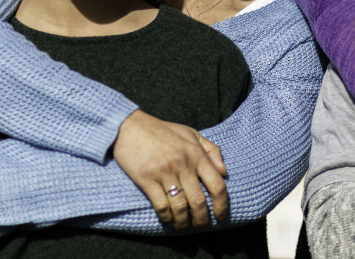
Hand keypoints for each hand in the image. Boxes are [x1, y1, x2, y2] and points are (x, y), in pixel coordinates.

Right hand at [113, 109, 227, 229]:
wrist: (130, 126)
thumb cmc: (163, 131)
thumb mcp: (191, 133)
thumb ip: (211, 150)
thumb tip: (224, 172)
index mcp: (196, 153)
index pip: (217, 184)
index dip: (222, 205)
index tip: (221, 216)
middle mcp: (183, 164)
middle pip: (199, 201)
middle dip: (202, 219)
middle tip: (201, 226)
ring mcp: (164, 172)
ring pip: (180, 207)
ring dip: (184, 223)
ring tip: (184, 228)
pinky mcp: (147, 179)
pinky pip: (161, 206)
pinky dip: (167, 218)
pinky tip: (169, 221)